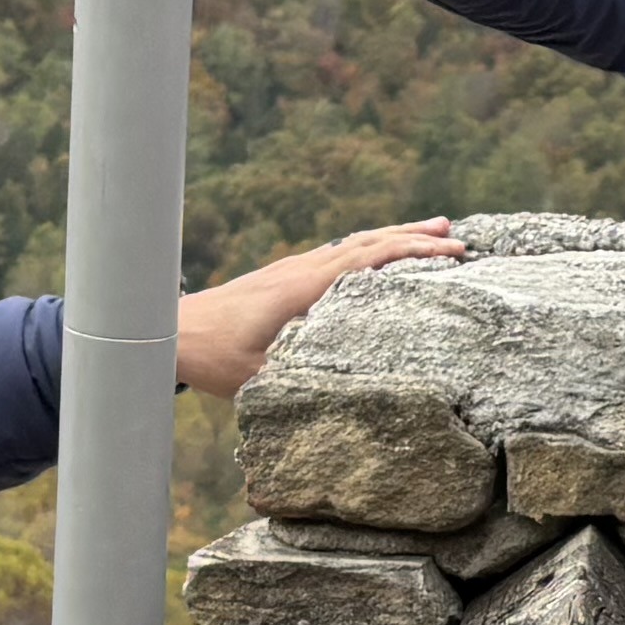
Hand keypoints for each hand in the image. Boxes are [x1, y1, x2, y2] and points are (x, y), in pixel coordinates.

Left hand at [177, 218, 465, 396]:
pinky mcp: (284, 275)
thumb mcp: (259, 377)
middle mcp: (303, 268)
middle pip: (370, 241)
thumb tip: (348, 395)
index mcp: (304, 286)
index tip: (451, 249)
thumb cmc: (213, 356)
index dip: (414, 251)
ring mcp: (293, 268)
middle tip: (457, 236)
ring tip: (431, 230)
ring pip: (354, 243)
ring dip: (394, 236)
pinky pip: (338, 253)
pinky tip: (378, 256)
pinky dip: (369, 248)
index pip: (370, 257)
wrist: (167, 329)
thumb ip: (300, 378)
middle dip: (415, 236)